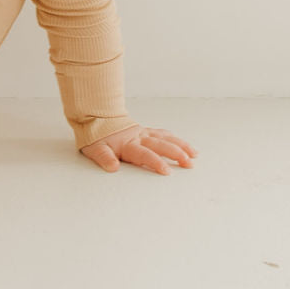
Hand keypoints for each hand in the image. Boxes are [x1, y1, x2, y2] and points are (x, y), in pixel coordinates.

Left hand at [80, 125, 198, 174]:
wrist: (96, 117)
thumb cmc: (97, 136)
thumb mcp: (95, 149)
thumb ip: (104, 158)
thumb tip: (113, 167)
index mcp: (128, 144)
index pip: (145, 154)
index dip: (156, 162)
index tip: (167, 171)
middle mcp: (139, 137)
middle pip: (161, 145)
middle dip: (176, 154)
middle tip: (189, 164)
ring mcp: (144, 133)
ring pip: (166, 138)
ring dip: (181, 146)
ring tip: (194, 155)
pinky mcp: (146, 131)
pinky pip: (163, 134)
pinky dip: (175, 139)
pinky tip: (184, 145)